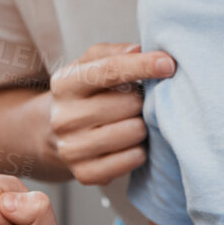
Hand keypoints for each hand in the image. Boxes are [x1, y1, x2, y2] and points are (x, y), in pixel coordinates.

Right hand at [48, 42, 175, 185]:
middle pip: (128, 103)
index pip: (108, 71)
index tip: (169, 64)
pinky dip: (139, 150)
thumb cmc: (85, 94)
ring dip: (142, 125)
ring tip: (131, 121)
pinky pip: (133, 159)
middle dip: (141, 100)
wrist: (54, 134)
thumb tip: (139, 50)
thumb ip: (114, 52)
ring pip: (134, 132)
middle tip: (135, 102)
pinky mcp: (85, 175)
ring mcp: (72, 149)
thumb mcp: (90, 65)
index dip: (142, 65)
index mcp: (64, 84)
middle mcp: (63, 117)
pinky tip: (129, 143)